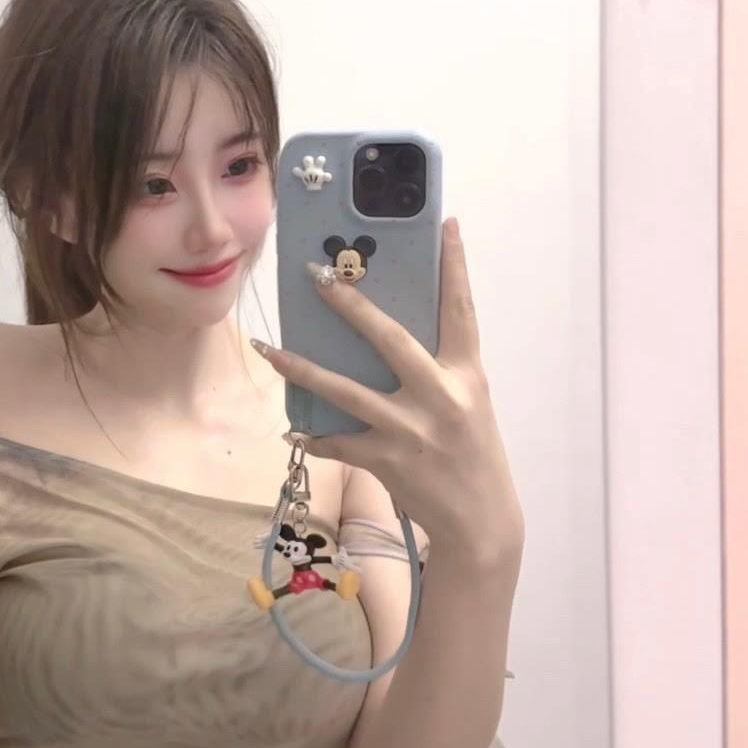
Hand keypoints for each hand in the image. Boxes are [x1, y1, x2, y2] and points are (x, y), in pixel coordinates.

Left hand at [253, 218, 523, 570]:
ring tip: (265, 347)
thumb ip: (437, 369)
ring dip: (300, 368)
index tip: (446, 225)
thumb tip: (389, 336)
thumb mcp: (468, 403)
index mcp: (466, 374)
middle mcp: (441, 396)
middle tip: (317, 275)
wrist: (481, 522)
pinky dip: (314, 437)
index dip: (455, 266)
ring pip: (344, 390)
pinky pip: (338, 442)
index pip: (461, 310)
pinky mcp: (387, 460)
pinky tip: (292, 432)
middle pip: (390, 338)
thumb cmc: (472, 455)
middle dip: (350, 305)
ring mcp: (411, 429)